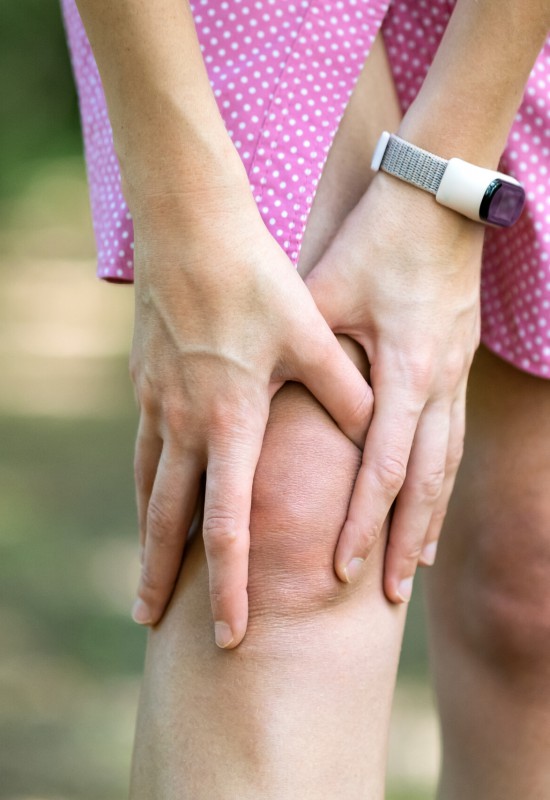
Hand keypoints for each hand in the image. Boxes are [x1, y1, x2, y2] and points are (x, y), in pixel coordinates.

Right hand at [129, 187, 372, 645]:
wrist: (189, 230)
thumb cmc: (255, 281)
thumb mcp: (311, 336)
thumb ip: (344, 393)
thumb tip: (380, 436)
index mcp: (230, 422)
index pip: (227, 526)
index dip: (229, 586)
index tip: (228, 632)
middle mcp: (183, 424)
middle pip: (165, 521)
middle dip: (159, 578)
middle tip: (150, 622)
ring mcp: (155, 404)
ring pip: (145, 487)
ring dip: (145, 536)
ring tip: (144, 574)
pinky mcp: (144, 384)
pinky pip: (141, 450)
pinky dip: (144, 487)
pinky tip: (148, 498)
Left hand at [306, 173, 483, 601]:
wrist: (438, 197)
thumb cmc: (377, 238)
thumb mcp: (328, 289)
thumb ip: (303, 344)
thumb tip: (256, 393)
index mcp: (406, 367)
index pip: (384, 463)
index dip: (363, 520)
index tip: (343, 568)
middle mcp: (438, 382)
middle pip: (426, 481)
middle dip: (406, 541)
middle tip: (390, 596)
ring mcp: (454, 376)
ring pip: (446, 464)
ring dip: (429, 518)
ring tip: (414, 567)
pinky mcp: (456, 366)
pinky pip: (453, 438)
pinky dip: (440, 482)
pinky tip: (428, 505)